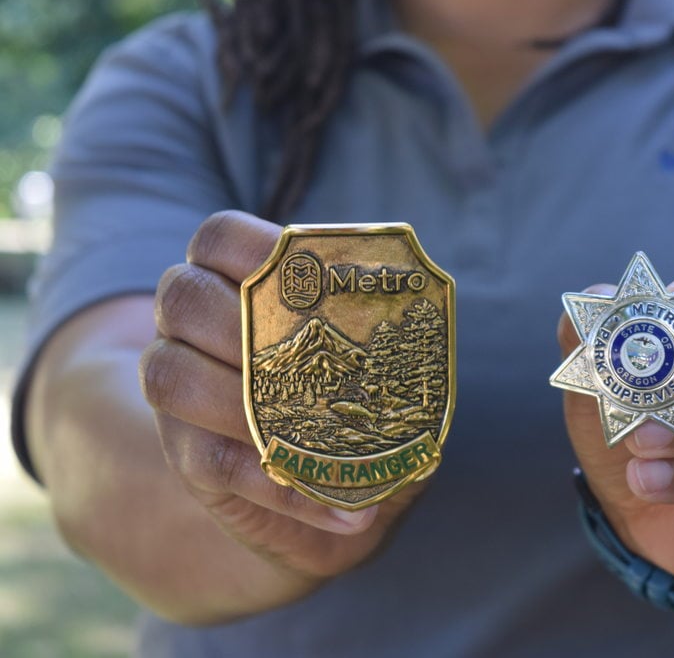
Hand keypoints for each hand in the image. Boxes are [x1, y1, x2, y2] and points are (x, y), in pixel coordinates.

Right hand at [139, 210, 421, 603]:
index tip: (291, 268)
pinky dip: (279, 487)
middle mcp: (195, 327)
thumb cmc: (367, 405)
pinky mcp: (187, 455)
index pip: (219, 238)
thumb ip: (396, 343)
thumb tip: (423, 334)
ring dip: (238, 404)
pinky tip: (344, 513)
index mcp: (242, 282)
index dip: (245, 246)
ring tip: (299, 432)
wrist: (340, 491)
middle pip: (182, 295)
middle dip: (232, 321)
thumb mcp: (388, 368)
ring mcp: (182, 389)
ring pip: (171, 376)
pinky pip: (212, 463)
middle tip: (291, 351)